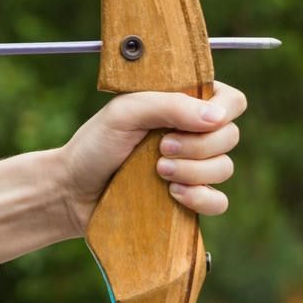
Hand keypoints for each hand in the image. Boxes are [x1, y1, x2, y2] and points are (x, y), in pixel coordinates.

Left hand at [55, 82, 246, 233]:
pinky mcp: (188, 200)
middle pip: (231, 136)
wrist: (72, 191)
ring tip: (158, 172)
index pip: (230, 100)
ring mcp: (193, 169)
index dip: (222, 110)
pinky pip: (219, 202)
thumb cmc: (94, 146)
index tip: (193, 121)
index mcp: (182, 106)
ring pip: (225, 168)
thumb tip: (217, 117)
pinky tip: (173, 194)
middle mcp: (193, 135)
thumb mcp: (124, 114)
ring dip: (193, 171)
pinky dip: (201, 198)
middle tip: (160, 149)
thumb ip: (169, 105)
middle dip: (198, 145)